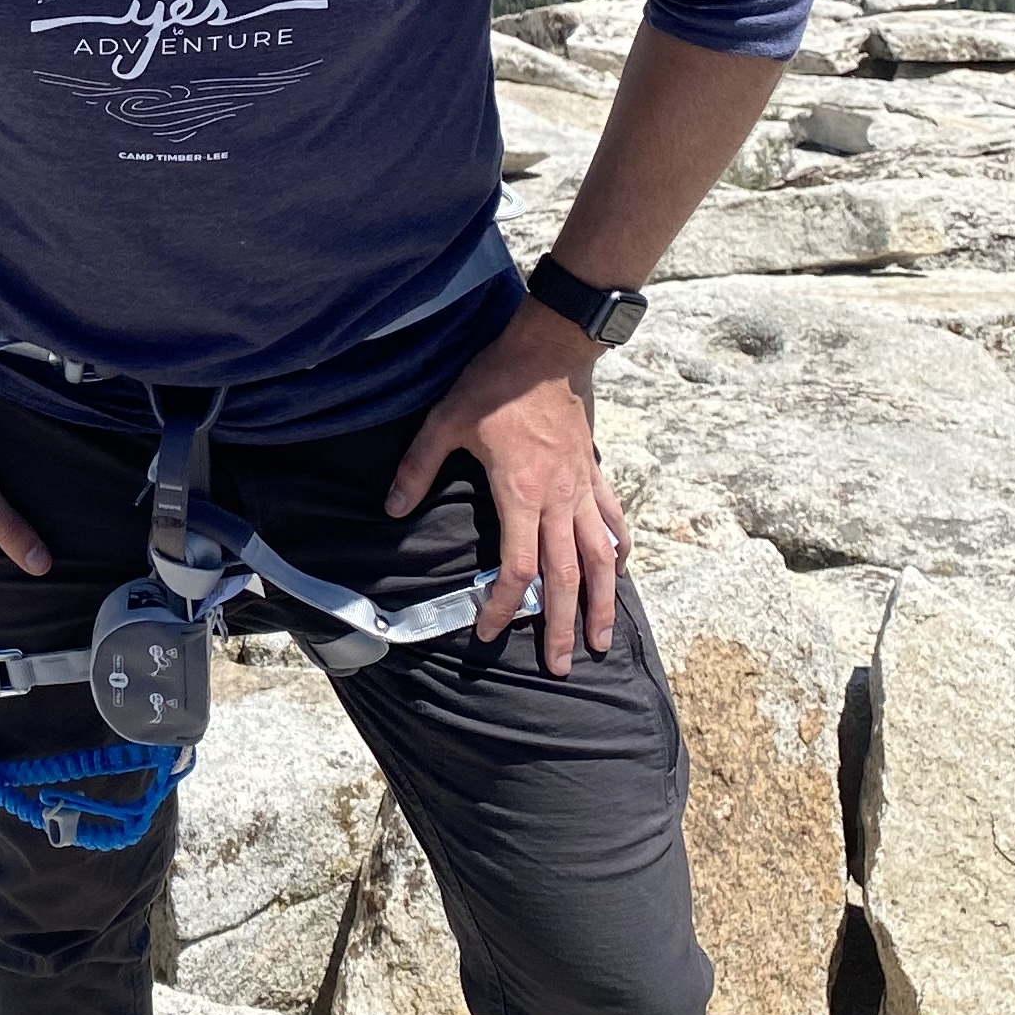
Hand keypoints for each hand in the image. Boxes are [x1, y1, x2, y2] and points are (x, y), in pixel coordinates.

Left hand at [384, 298, 629, 675]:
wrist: (547, 347)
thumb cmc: (495, 383)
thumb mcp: (445, 420)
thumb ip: (417, 466)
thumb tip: (392, 508)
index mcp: (521, 494)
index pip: (519, 569)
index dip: (502, 607)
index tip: (487, 632)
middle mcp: (558, 500)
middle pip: (566, 578)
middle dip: (561, 627)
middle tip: (559, 667)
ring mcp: (582, 489)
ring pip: (602, 558)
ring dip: (603, 603)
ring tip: (601, 640)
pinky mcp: (593, 474)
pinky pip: (613, 520)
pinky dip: (619, 549)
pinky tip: (622, 569)